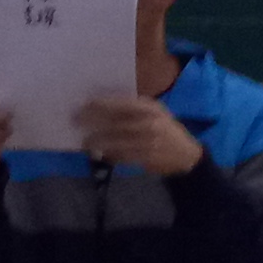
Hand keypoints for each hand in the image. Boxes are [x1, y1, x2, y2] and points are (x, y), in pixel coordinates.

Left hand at [74, 95, 206, 175]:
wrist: (185, 154)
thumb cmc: (165, 128)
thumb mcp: (156, 112)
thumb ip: (134, 108)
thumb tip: (103, 105)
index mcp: (151, 108)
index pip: (122, 104)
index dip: (103, 104)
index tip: (86, 104)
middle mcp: (150, 123)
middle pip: (116, 122)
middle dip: (94, 122)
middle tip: (76, 121)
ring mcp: (148, 142)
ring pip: (117, 141)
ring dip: (99, 142)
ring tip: (85, 142)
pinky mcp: (146, 158)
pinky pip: (123, 156)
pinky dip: (110, 155)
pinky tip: (101, 154)